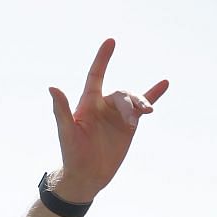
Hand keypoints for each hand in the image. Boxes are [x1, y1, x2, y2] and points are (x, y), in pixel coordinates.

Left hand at [45, 39, 167, 203]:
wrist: (87, 175)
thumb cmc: (71, 153)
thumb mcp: (66, 131)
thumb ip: (61, 109)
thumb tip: (52, 87)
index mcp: (87, 104)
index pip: (96, 75)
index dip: (102, 59)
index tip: (110, 41)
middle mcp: (102, 105)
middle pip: (121, 94)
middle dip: (129, 102)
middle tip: (133, 119)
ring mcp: (117, 115)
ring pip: (133, 100)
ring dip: (141, 105)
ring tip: (146, 114)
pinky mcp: (129, 125)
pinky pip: (143, 106)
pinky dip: (153, 95)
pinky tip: (164, 83)